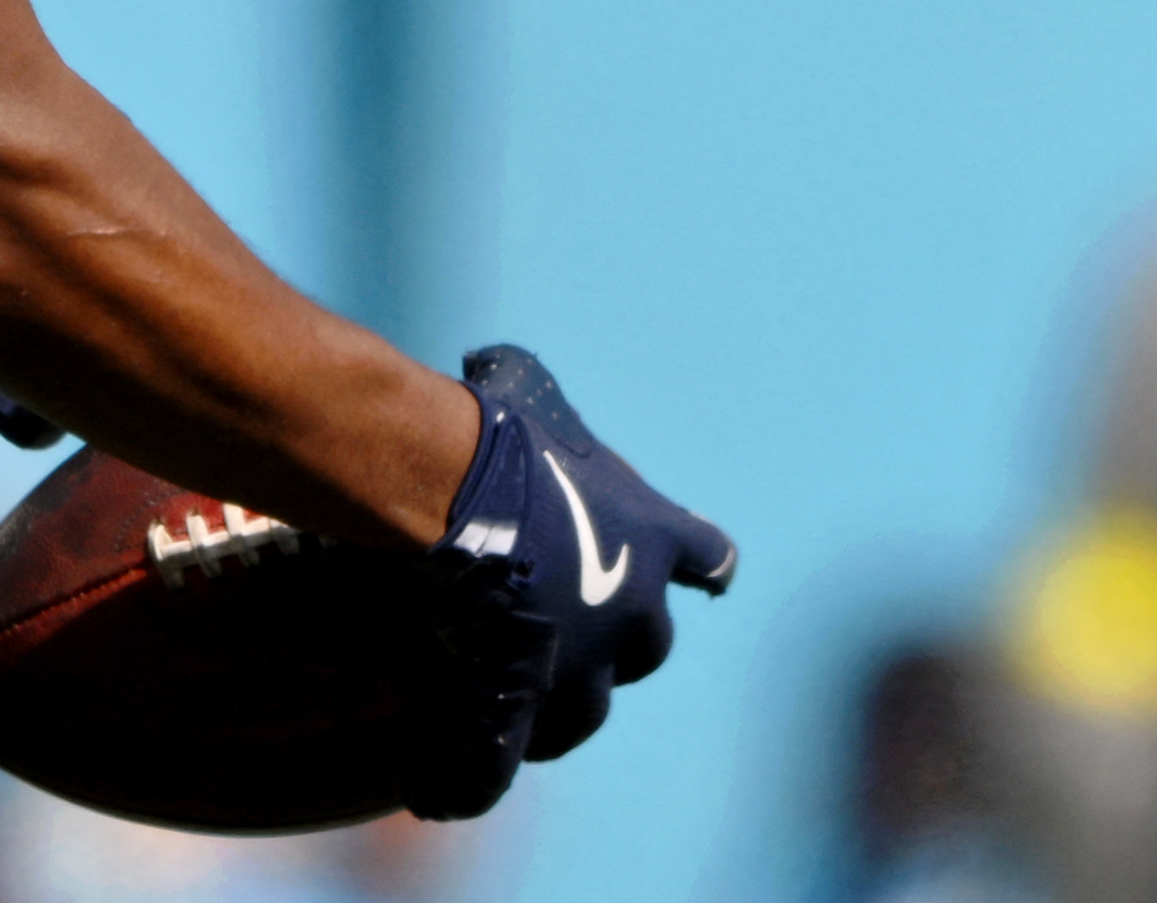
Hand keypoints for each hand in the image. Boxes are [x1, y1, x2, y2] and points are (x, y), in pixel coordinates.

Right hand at [429, 346, 735, 783]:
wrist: (454, 492)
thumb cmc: (491, 430)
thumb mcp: (520, 386)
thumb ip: (524, 388)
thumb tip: (486, 366)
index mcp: (649, 534)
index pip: (705, 557)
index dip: (702, 568)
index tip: (717, 578)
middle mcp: (632, 610)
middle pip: (647, 648)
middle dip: (614, 647)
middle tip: (568, 639)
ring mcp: (580, 668)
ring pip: (581, 714)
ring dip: (551, 711)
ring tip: (510, 709)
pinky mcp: (519, 709)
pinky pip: (492, 764)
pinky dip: (468, 776)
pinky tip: (439, 789)